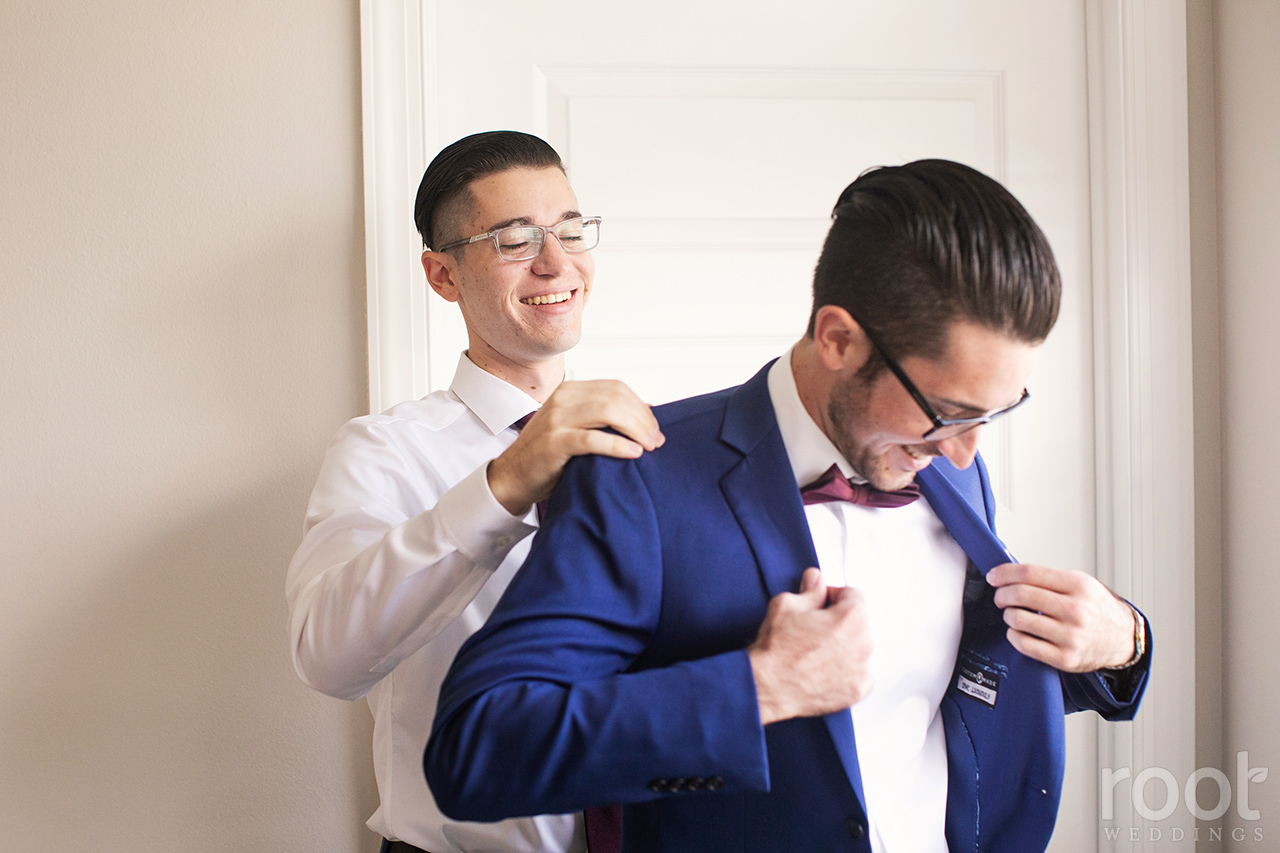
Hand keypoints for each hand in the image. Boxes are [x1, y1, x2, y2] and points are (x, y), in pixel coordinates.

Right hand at [487, 379, 663, 515]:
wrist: (512, 476)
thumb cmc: (549, 455)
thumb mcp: (574, 427)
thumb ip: (601, 418)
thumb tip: (645, 415)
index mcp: (570, 391)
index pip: (616, 388)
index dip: (641, 406)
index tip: (655, 428)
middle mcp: (563, 399)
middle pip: (616, 397)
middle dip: (642, 419)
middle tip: (657, 440)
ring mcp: (557, 419)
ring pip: (608, 411)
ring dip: (635, 429)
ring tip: (649, 447)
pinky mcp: (554, 442)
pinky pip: (593, 439)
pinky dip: (618, 445)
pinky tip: (633, 453)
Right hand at [747, 568, 873, 725]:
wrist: (767, 687)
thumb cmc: (776, 648)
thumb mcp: (787, 605)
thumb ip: (810, 591)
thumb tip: (815, 579)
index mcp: (851, 617)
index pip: (852, 595)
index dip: (833, 595)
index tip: (820, 603)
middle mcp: (863, 643)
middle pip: (858, 622)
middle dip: (839, 621)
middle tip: (814, 628)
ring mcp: (862, 670)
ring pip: (859, 648)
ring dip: (844, 645)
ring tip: (816, 651)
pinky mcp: (857, 691)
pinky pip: (859, 674)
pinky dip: (846, 671)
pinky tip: (823, 670)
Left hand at [986, 563, 1135, 671]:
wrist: (1122, 639)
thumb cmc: (1098, 610)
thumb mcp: (1082, 584)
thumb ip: (1050, 579)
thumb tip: (1011, 575)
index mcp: (1078, 586)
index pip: (1030, 573)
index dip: (1005, 573)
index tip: (994, 576)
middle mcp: (1076, 610)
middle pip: (1020, 594)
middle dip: (1002, 594)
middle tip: (1000, 596)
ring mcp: (1070, 636)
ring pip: (1018, 619)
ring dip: (1008, 614)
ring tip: (1013, 614)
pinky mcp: (1064, 658)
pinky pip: (1024, 644)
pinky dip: (1014, 635)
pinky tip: (1018, 631)